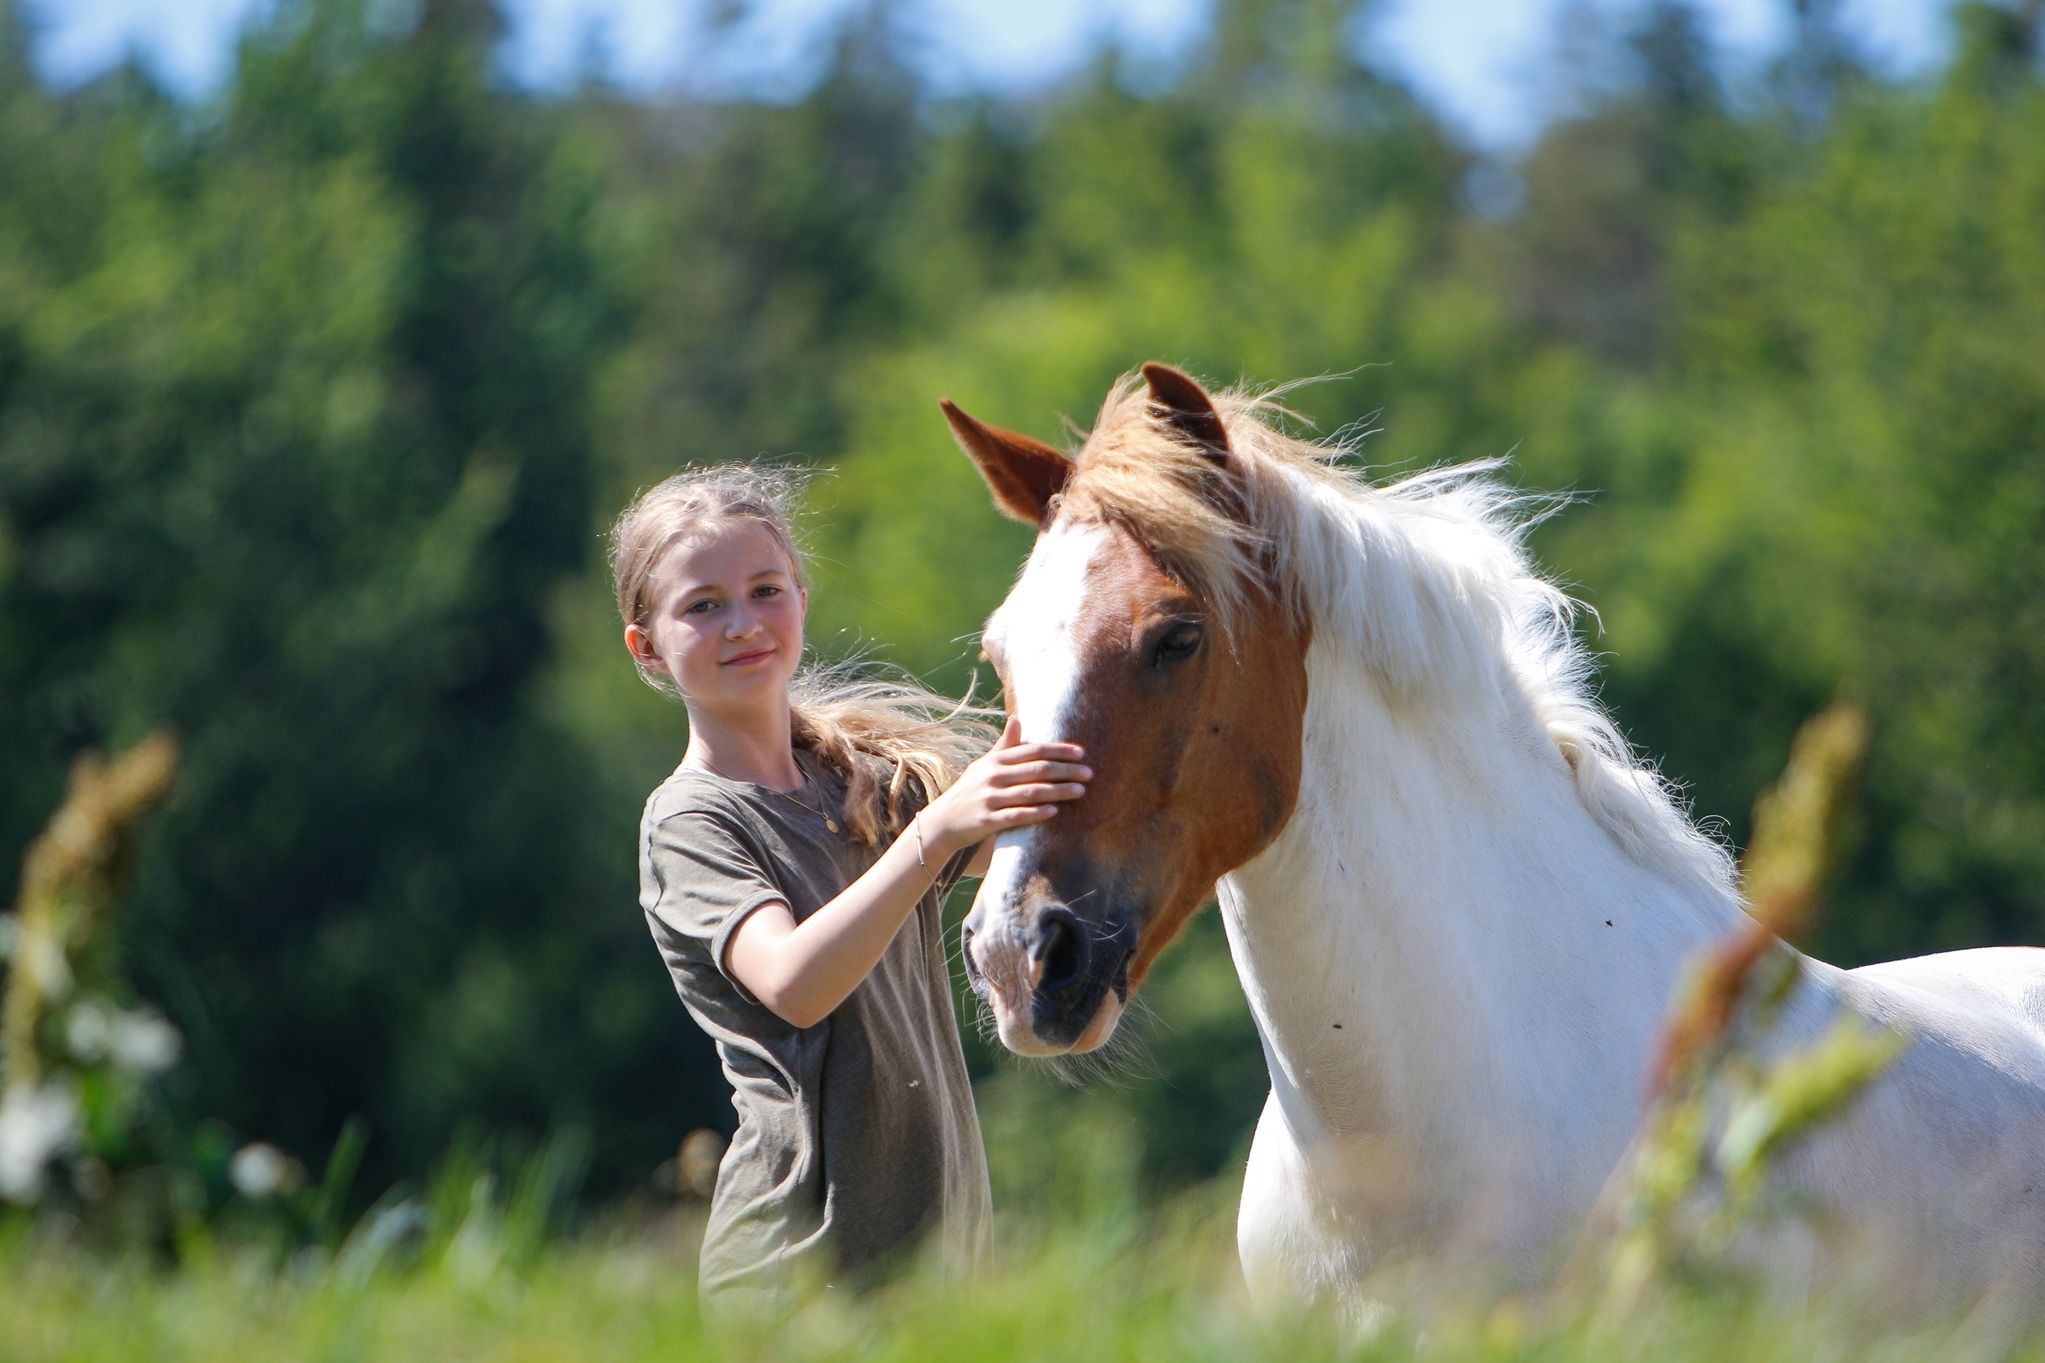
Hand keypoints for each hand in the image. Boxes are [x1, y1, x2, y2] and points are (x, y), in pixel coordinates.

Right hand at [917, 716, 1089, 858]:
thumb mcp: (983, 765)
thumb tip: (1017, 718)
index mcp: (995, 761)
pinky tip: (1054, 811)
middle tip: (1089, 773)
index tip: (1081, 753)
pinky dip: (1035, 812)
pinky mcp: (987, 820)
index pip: (1032, 750)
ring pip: (1030, 792)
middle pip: (1036, 770)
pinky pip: (1016, 815)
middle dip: (1065, 770)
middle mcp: (992, 776)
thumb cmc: (969, 791)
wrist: (942, 821)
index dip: (1058, 750)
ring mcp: (989, 798)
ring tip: (1080, 791)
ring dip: (1058, 791)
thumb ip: (1004, 746)